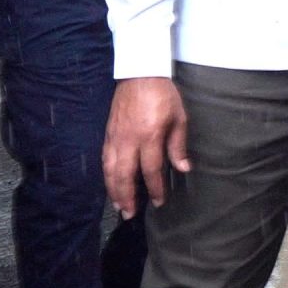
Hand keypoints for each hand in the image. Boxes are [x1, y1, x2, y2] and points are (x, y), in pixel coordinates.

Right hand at [103, 76, 190, 216]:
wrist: (141, 74)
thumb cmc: (164, 95)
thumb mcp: (179, 118)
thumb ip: (178, 145)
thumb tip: (183, 169)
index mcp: (149, 136)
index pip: (151, 169)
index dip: (155, 188)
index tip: (159, 201)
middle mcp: (128, 140)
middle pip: (124, 175)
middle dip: (127, 197)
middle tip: (130, 214)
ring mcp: (115, 137)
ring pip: (110, 170)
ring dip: (113, 190)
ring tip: (119, 205)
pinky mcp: (108, 133)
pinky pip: (104, 159)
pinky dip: (107, 175)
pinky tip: (111, 183)